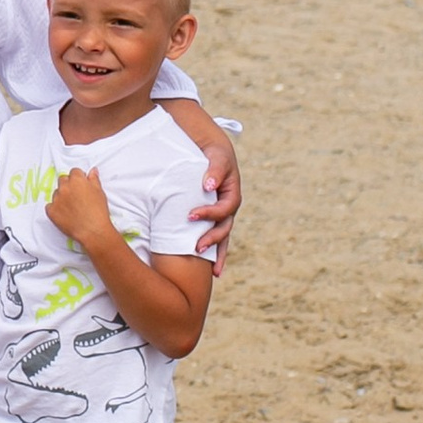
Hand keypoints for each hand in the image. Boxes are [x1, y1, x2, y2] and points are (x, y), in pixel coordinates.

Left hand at [45, 164, 113, 255]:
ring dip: (62, 197)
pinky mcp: (51, 211)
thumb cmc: (98, 212)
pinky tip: (64, 214)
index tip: (82, 186)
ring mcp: (56, 199)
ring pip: (56, 193)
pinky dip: (55, 208)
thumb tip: (92, 171)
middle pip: (63, 180)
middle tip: (76, 196)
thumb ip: (94, 179)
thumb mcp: (100, 192)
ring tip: (72, 207)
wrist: (93, 231)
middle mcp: (64, 187)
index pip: (74, 172)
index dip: (79, 178)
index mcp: (77, 180)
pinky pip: (50, 206)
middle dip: (69, 185)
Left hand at [164, 105, 240, 267]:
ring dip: (218, 253)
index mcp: (232, 194)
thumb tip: (209, 186)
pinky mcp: (213, 218)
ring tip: (214, 271)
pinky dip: (216, 252)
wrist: (211, 151)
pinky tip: (213, 269)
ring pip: (223, 237)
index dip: (209, 214)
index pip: (224, 209)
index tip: (190, 215)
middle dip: (212, 239)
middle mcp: (229, 207)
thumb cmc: (213, 153)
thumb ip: (214, 170)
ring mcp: (222, 214)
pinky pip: (215, 236)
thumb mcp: (216, 157)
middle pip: (225, 228)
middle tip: (197, 248)